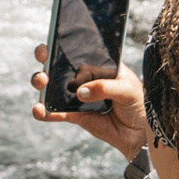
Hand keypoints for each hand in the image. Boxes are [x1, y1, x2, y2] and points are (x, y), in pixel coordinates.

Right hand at [31, 44, 150, 157]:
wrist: (140, 132)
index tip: (49, 46)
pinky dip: (46, 112)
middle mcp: (85, 79)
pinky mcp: (76, 116)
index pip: (78, 52)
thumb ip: (105, 88)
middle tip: (43, 63)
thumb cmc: (138, 103)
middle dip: (45, 63)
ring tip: (40, 84)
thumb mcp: (127, 89)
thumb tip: (80, 92)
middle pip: (59, 68)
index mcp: (98, 65)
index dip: (60, 47)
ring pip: (54, 89)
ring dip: (42, 85)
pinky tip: (39, 111)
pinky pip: (57, 113)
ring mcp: (78, 97)